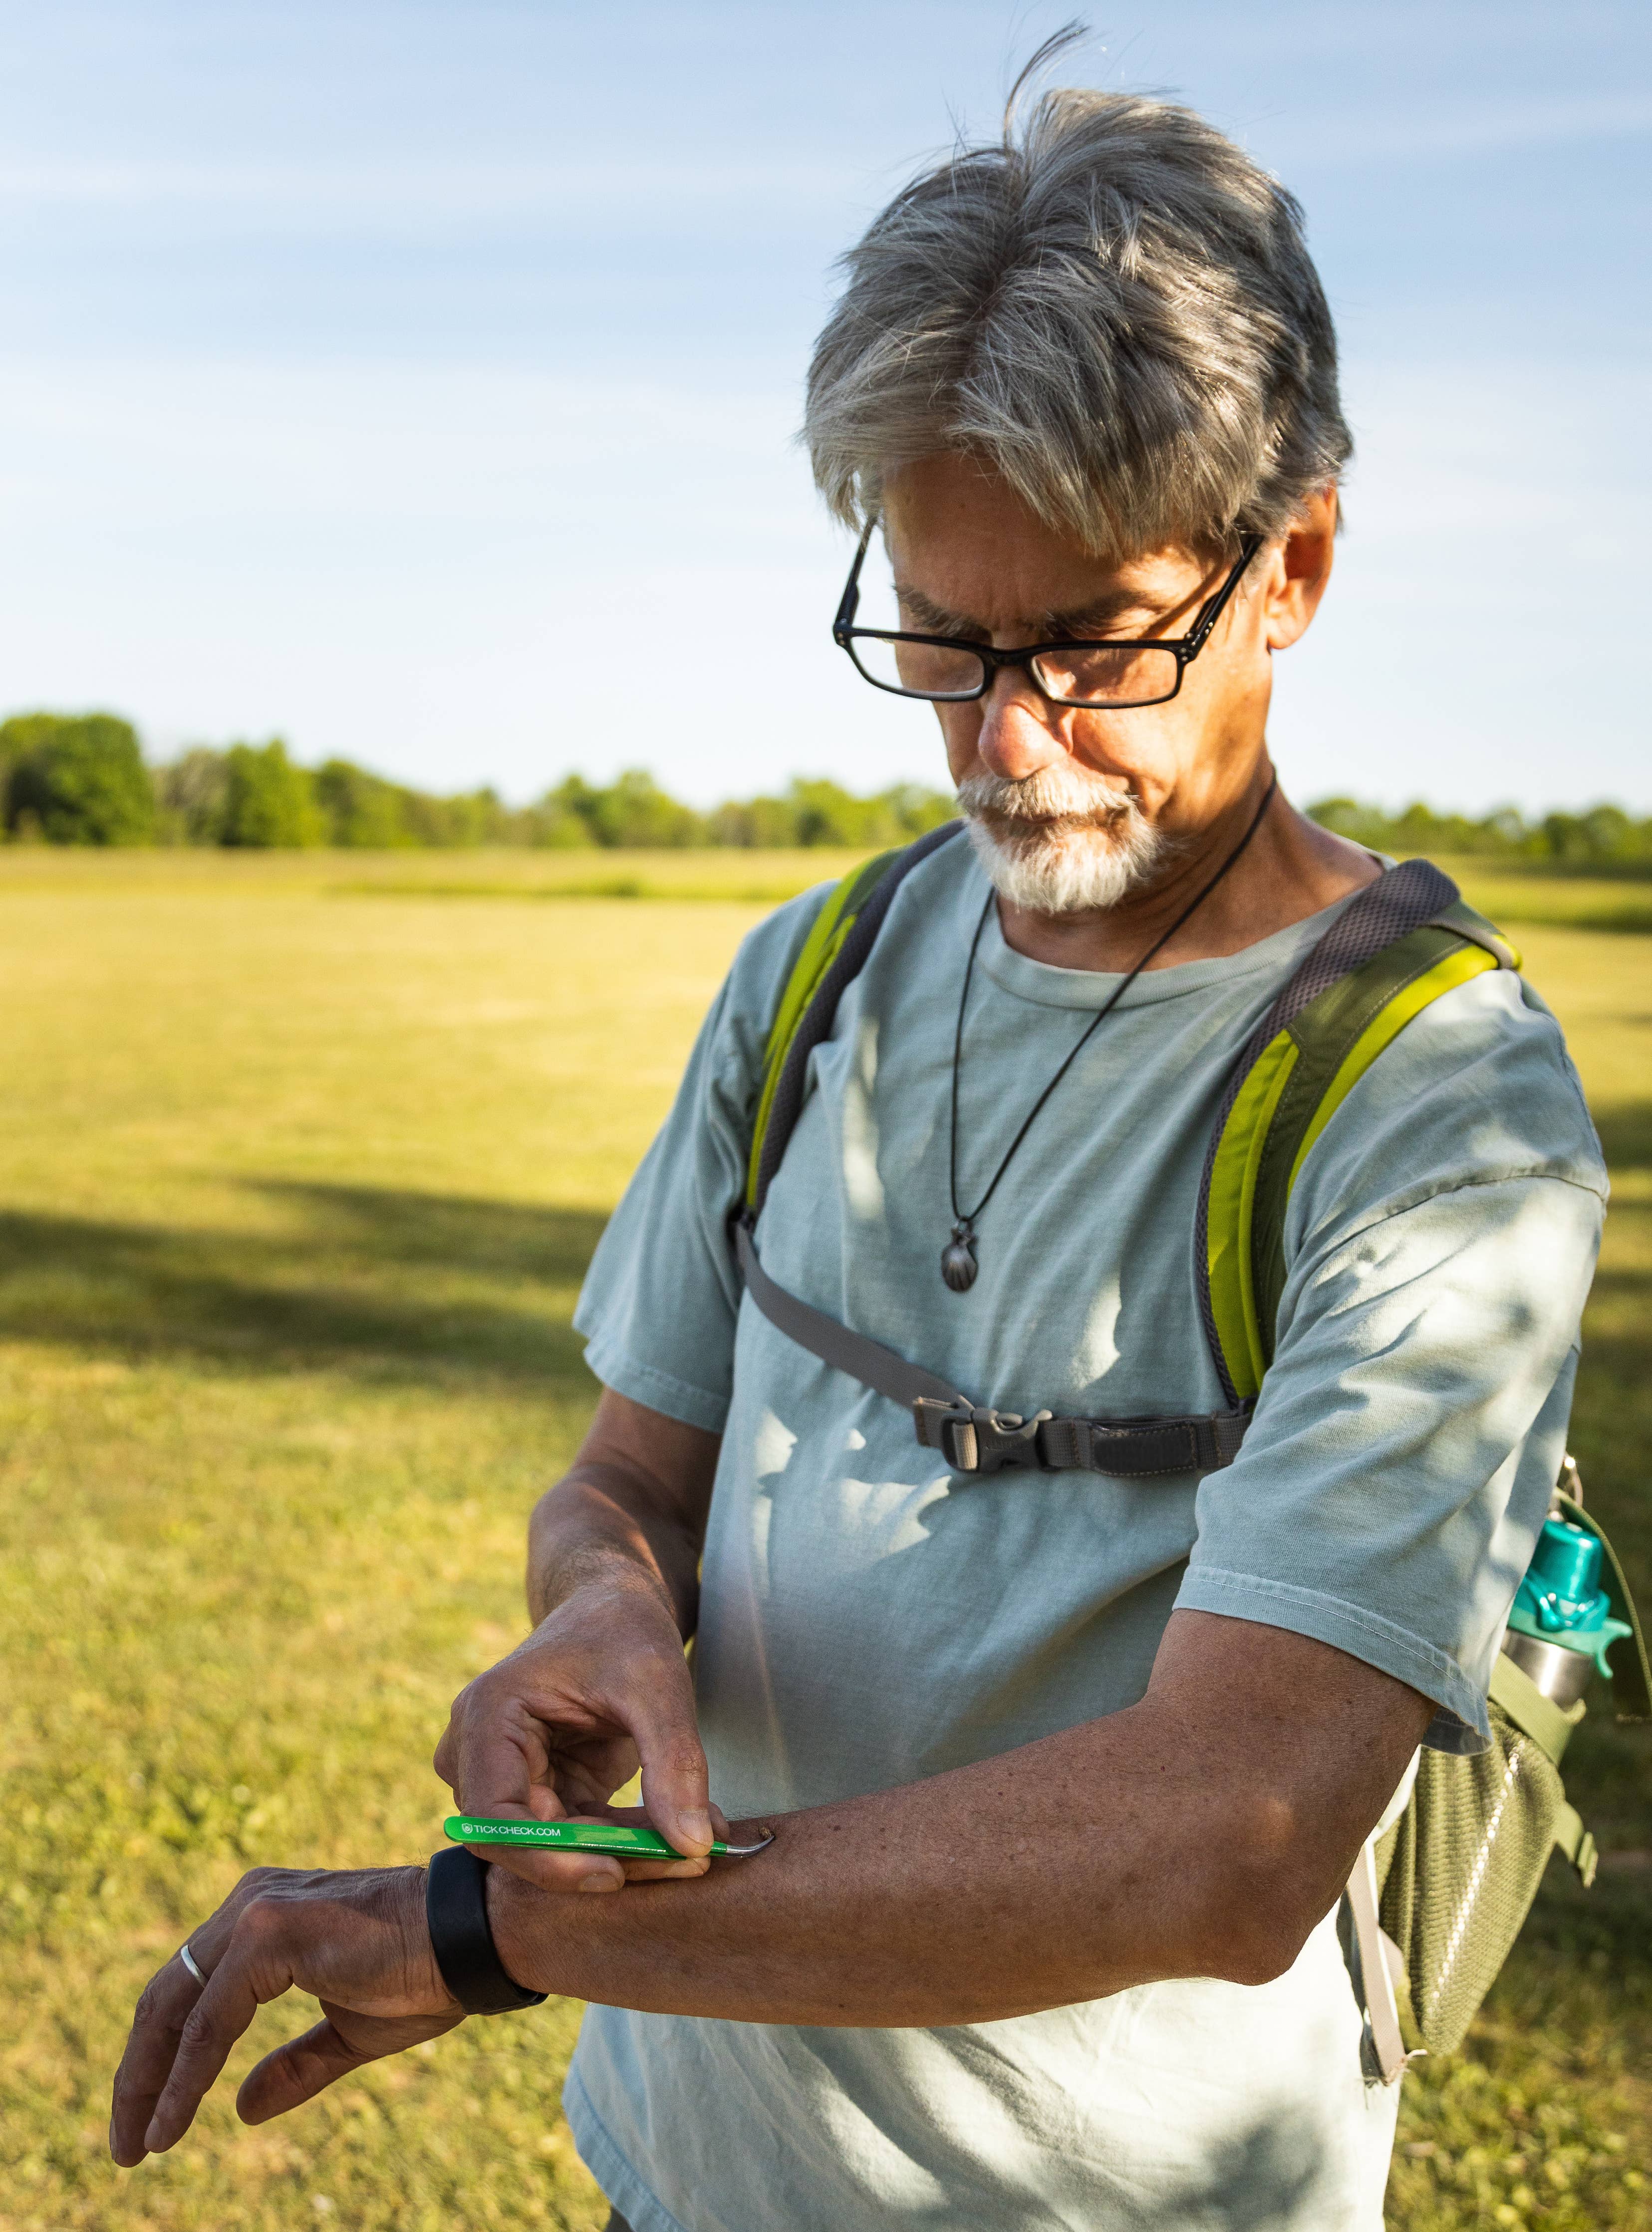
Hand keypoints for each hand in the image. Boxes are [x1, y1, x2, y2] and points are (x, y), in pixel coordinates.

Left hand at [110, 1865, 461, 2166]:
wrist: (469, 1941)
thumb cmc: (421, 1975)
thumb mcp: (347, 2032)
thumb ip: (293, 2065)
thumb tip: (240, 2110)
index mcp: (265, 1916)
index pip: (191, 1989)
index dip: (161, 2060)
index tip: (148, 2124)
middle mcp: (250, 1901)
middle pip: (168, 1995)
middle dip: (138, 2075)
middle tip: (125, 2146)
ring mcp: (255, 1911)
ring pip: (174, 2008)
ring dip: (147, 2084)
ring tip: (136, 2146)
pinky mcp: (267, 1934)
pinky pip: (208, 2023)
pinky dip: (182, 2080)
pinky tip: (168, 2127)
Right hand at [434, 1572, 725, 1893]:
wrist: (615, 1606)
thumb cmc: (625, 1629)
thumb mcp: (658, 1685)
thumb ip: (674, 1762)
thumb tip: (694, 1848)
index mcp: (488, 1717)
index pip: (494, 1818)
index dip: (547, 1857)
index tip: (614, 1872)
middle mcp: (481, 1753)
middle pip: (524, 1841)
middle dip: (602, 1860)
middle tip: (685, 1865)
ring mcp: (508, 1777)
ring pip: (556, 1847)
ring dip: (624, 1856)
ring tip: (699, 1852)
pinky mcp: (543, 1791)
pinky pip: (578, 1837)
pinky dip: (629, 1841)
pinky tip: (686, 1834)